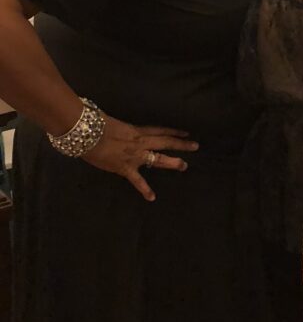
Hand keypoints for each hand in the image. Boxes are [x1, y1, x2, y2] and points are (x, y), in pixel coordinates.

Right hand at [82, 114, 197, 201]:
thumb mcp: (113, 124)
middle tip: (195, 146)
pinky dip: (144, 189)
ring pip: (158, 158)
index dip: (173, 131)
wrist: (87, 134)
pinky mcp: (125, 168)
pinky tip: (152, 197)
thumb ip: (121, 130)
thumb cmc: (96, 125)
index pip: (160, 130)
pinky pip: (137, 180)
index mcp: (137, 130)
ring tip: (184, 166)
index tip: (186, 133)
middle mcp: (140, 142)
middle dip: (181, 144)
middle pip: (165, 142)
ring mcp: (134, 155)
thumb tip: (119, 131)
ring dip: (172, 162)